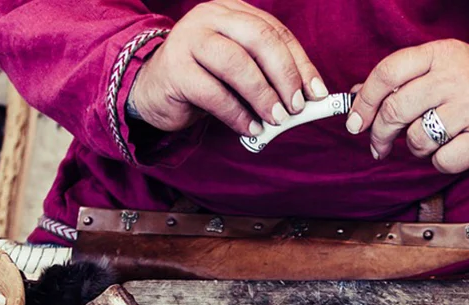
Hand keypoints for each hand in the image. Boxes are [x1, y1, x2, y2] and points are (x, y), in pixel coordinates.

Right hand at [128, 0, 326, 136]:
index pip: (275, 31)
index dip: (300, 62)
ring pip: (236, 64)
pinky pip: (214, 93)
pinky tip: (251, 129)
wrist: (151, 88)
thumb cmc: (205, 77)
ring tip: (276, 119)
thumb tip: (309, 96)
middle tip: (297, 106)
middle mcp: (209, 18)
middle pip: (259, 39)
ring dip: (262, 95)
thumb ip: (268, 72)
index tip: (317, 92)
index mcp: (231, 11)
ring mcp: (188, 40)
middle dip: (285, 75)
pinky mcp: (174, 70)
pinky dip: (237, 114)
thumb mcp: (239, 67)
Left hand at [346, 39, 468, 173]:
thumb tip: (357, 96)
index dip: (364, 100)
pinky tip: (453, 151)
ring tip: (431, 141)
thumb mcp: (448, 66)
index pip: (387, 72)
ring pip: (417, 139)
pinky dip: (441, 162)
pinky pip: (443, 161)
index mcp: (442, 54)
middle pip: (396, 109)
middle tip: (379, 145)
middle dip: (380, 133)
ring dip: (416, 148)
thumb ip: (405, 78)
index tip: (355, 121)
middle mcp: (455, 78)